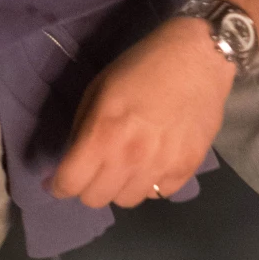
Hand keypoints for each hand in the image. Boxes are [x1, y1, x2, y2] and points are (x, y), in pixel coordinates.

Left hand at [50, 18, 234, 207]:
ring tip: (128, 165)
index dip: (59, 185)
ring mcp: (161, 166)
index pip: (69, 184)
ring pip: (127, 202)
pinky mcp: (187, 168)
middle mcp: (130, 158)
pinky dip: (151, 183)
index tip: (61, 180)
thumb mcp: (99, 88)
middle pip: (95, 200)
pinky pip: (158, 194)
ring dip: (121, 187)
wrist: (199, 57)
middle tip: (96, 169)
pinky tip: (154, 162)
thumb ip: (82, 128)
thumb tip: (72, 158)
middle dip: (88, 186)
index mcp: (103, 134)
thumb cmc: (142, 66)